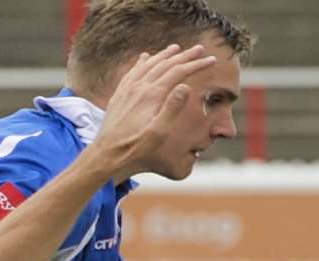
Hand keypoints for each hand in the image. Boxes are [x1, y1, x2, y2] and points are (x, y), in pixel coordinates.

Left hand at [92, 44, 215, 174]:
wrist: (107, 154)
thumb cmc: (136, 148)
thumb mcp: (159, 133)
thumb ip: (172, 108)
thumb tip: (186, 86)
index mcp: (152, 95)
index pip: (178, 72)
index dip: (195, 64)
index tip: (211, 60)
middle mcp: (139, 87)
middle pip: (165, 64)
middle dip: (184, 56)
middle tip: (199, 49)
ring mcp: (127, 90)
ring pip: (148, 65)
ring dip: (164, 55)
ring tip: (176, 48)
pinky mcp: (120, 95)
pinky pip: (133, 72)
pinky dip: (143, 62)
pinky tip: (144, 58)